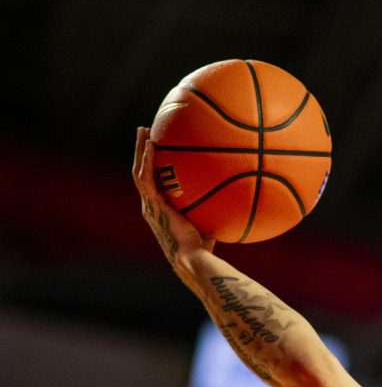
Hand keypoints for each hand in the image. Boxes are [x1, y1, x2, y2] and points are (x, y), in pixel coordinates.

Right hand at [132, 126, 214, 266]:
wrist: (192, 256)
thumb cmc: (205, 247)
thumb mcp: (210, 222)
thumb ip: (216, 209)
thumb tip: (237, 197)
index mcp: (161, 210)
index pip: (155, 184)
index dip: (154, 167)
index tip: (160, 150)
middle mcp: (151, 205)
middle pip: (143, 173)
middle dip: (143, 152)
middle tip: (147, 133)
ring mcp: (150, 204)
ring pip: (139, 171)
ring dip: (140, 149)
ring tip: (144, 130)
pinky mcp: (152, 204)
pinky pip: (146, 176)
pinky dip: (146, 159)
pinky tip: (151, 144)